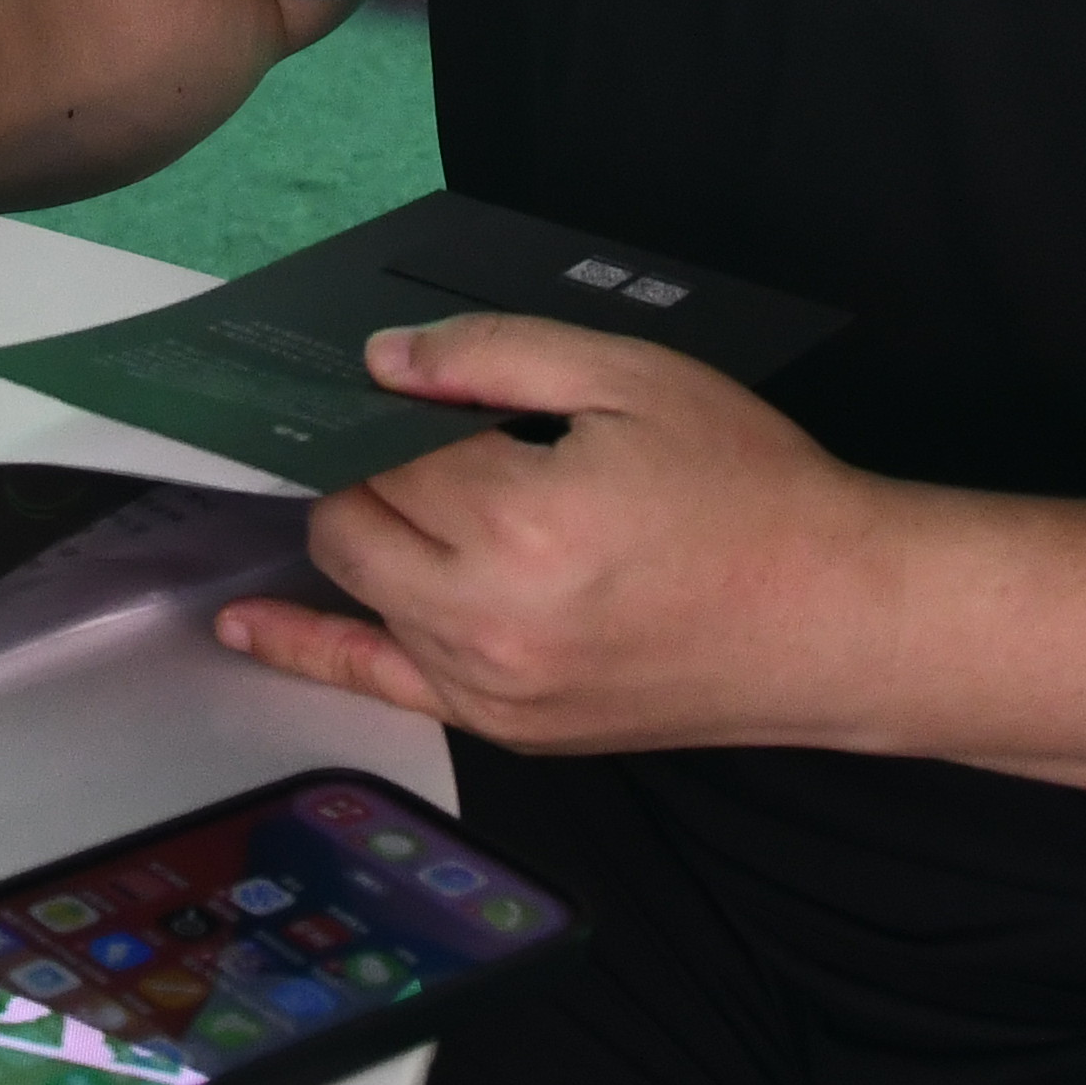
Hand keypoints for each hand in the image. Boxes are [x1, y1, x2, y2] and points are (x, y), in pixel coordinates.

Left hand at [215, 316, 891, 753]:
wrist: (837, 620)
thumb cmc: (753, 493)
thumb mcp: (631, 380)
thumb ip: (492, 356)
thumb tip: (382, 359)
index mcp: (516, 522)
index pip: (386, 448)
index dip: (385, 406)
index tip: (388, 382)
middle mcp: (486, 619)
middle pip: (351, 523)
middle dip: (362, 468)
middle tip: (401, 429)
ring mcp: (492, 688)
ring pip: (361, 590)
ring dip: (358, 535)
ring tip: (345, 482)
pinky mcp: (509, 727)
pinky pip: (379, 685)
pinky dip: (309, 648)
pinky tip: (249, 626)